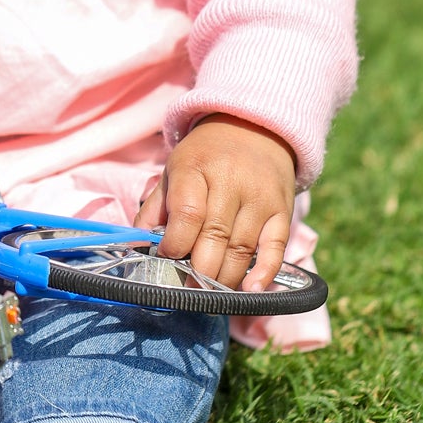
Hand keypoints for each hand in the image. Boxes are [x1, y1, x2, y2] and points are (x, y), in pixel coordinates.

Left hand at [135, 114, 296, 291]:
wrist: (254, 129)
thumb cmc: (206, 157)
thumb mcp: (173, 170)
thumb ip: (155, 208)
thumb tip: (138, 245)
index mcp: (196, 168)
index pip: (188, 214)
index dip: (175, 244)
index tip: (167, 259)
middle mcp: (232, 182)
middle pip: (215, 236)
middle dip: (199, 270)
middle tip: (187, 287)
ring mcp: (260, 197)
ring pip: (241, 248)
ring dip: (224, 278)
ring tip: (209, 293)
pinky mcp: (283, 210)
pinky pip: (275, 247)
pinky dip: (264, 273)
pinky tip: (250, 291)